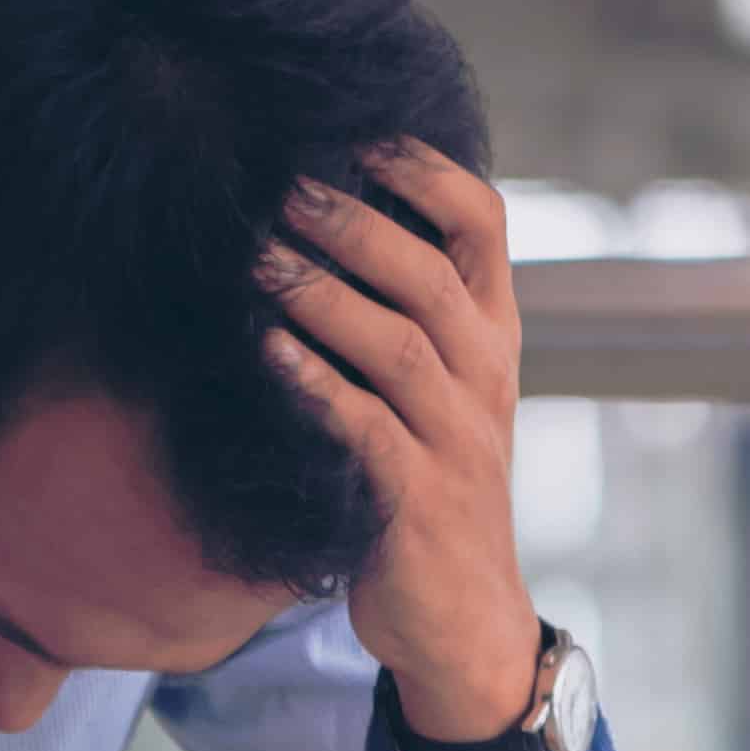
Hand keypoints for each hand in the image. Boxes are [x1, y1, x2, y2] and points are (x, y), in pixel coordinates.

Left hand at [260, 139, 541, 744]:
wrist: (462, 616)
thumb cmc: (432, 483)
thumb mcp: (440, 390)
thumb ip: (406, 311)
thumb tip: (321, 211)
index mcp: (492, 337)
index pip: (484, 226)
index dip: (427, 171)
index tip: (360, 133)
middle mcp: (484, 378)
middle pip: (432, 277)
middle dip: (357, 224)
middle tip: (283, 185)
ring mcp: (456, 441)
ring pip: (398, 346)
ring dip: (322, 296)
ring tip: (257, 257)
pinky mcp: (416, 500)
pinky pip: (366, 427)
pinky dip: (314, 385)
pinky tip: (264, 350)